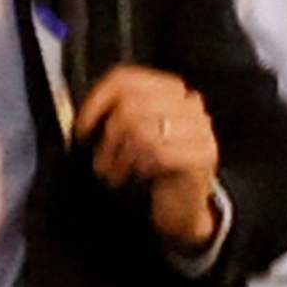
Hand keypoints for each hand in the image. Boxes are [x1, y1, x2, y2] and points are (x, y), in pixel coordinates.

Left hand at [73, 64, 223, 249]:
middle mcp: (191, 107)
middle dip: (109, 136)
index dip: (98, 100)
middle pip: (133, 103)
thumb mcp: (137, 135)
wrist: (184, 208)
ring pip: (143, 127)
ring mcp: (199, 131)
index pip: (127, 79)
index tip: (84, 126)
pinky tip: (138, 175)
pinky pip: (159, 152)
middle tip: (102, 159)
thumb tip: (87, 111)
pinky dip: (140, 165)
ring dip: (120, 155)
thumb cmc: (155, 170)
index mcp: (173, 93)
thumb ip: (120, 114)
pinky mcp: (201, 156)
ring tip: (115, 171)